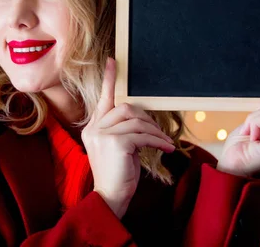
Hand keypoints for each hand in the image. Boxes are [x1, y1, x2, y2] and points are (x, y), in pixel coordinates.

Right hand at [81, 57, 175, 218]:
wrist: (110, 198)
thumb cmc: (118, 174)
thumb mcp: (119, 148)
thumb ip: (123, 130)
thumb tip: (141, 118)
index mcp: (93, 127)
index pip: (103, 99)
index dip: (110, 79)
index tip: (113, 61)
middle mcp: (94, 128)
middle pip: (125, 108)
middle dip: (147, 118)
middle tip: (159, 132)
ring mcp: (102, 135)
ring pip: (136, 121)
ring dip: (156, 132)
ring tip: (166, 143)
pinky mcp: (115, 143)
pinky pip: (142, 135)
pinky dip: (158, 141)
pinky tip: (167, 149)